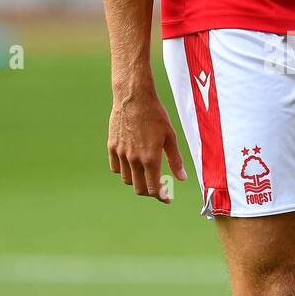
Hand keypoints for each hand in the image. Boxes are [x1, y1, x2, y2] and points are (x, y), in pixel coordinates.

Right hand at [108, 87, 186, 202]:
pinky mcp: (112, 147)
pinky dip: (124, 170)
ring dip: (137, 181)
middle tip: (158, 187)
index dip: (161, 197)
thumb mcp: (170, 137)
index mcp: (150, 159)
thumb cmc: (155, 115)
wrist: (134, 98)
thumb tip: (182, 178)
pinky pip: (116, 167)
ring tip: (146, 173)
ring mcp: (121, 154)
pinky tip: (132, 164)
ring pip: (127, 180)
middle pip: (139, 188)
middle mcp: (134, 159)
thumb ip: (175, 160)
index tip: (166, 198)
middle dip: (150, 191)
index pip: (153, 189)